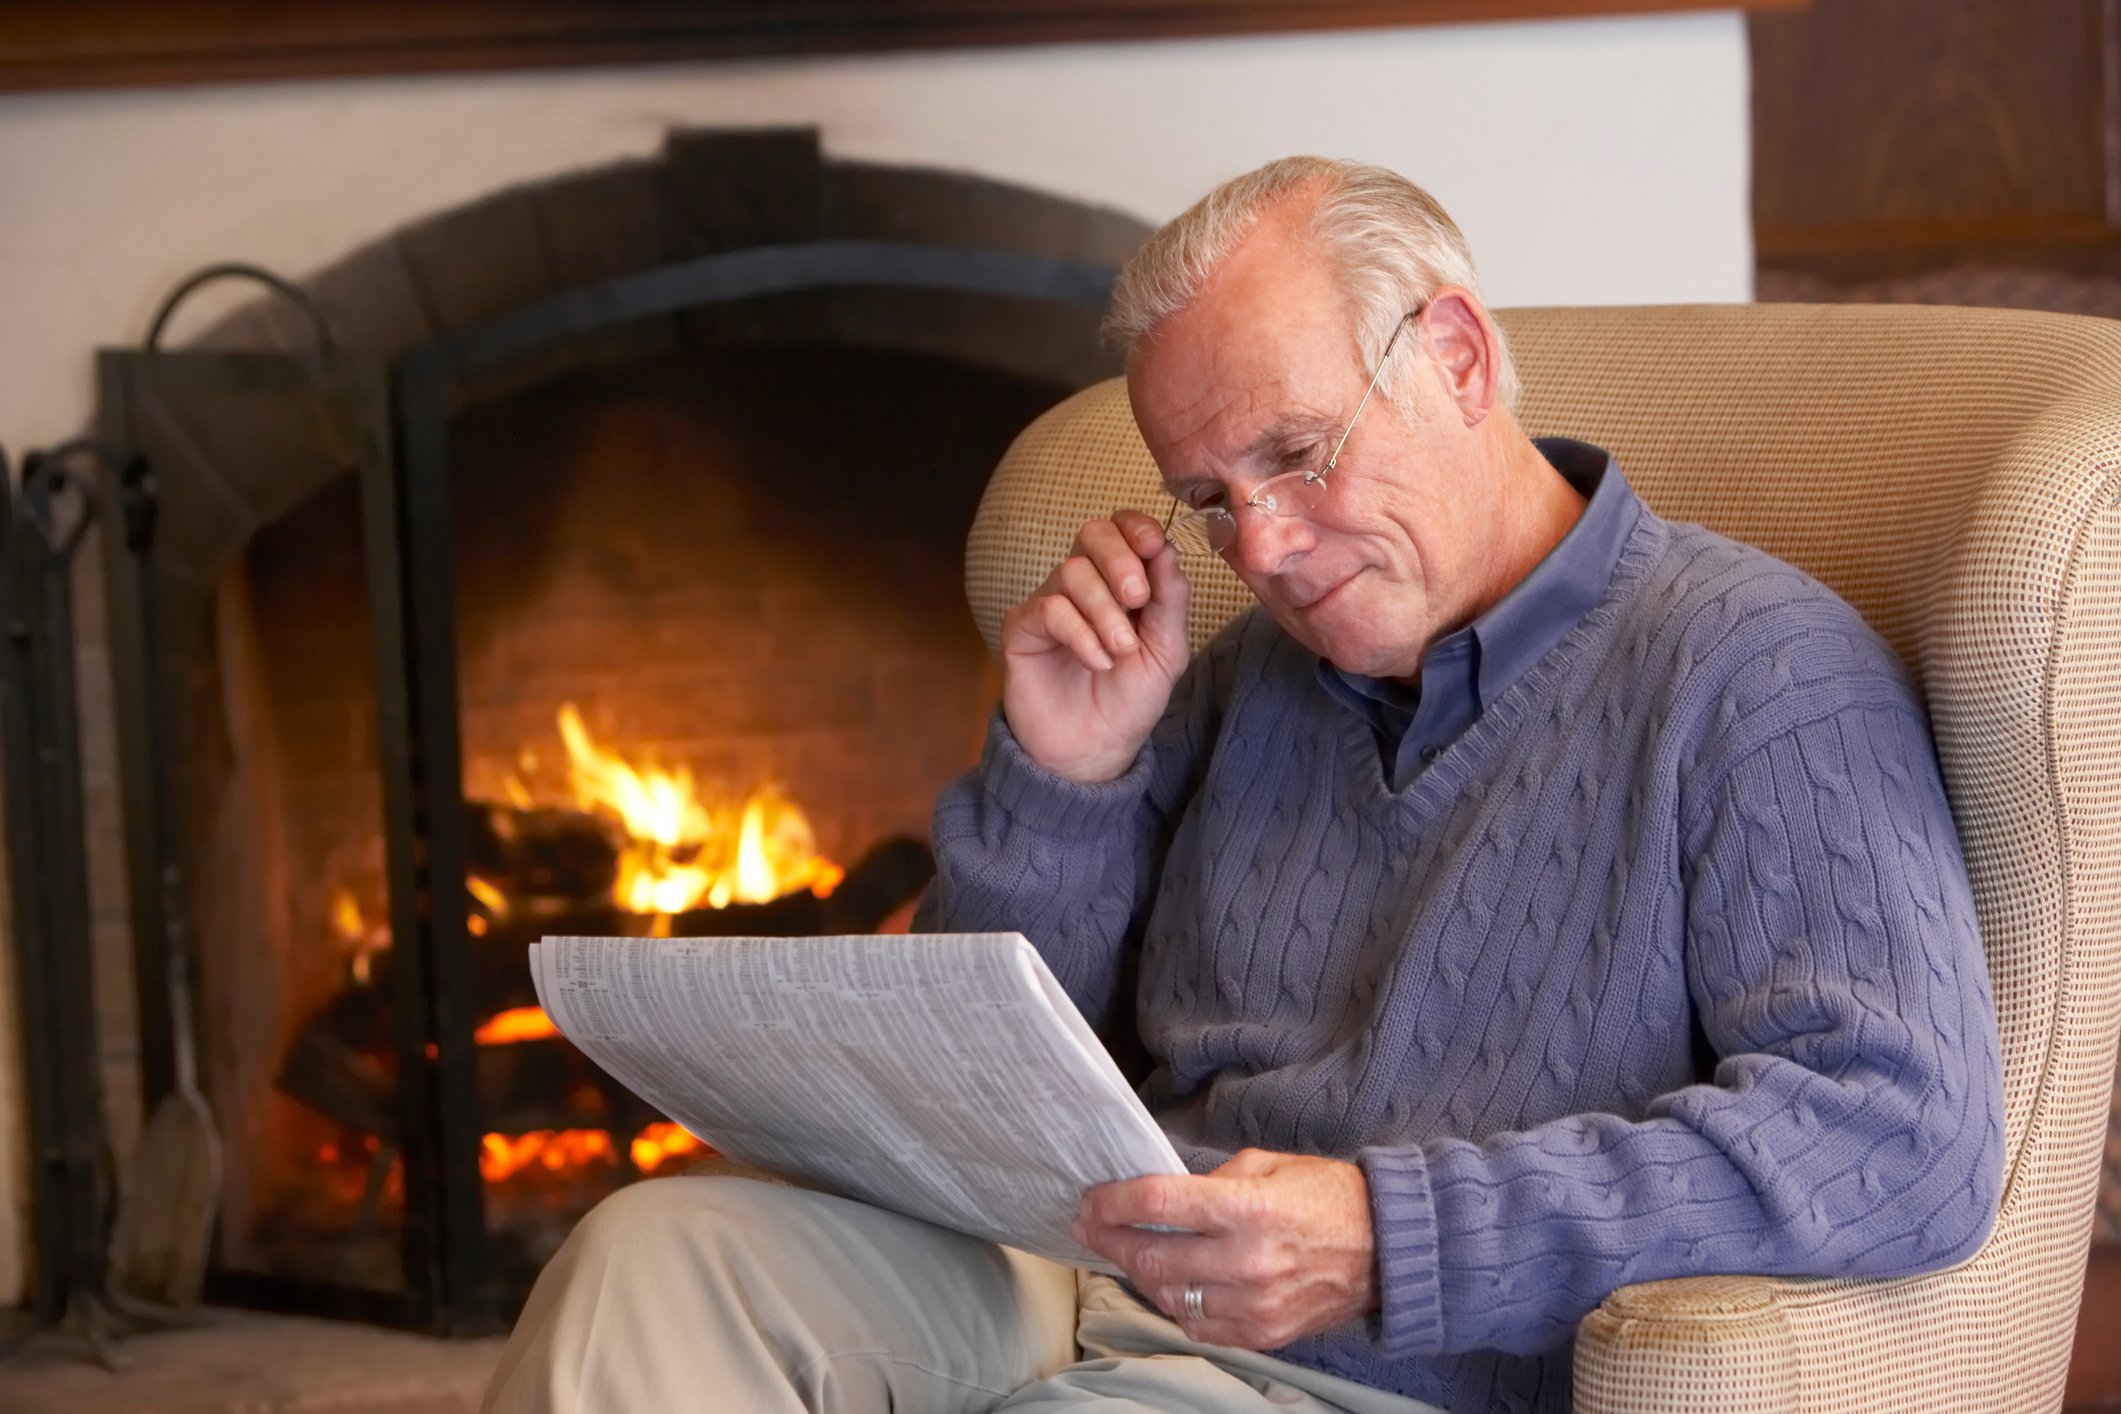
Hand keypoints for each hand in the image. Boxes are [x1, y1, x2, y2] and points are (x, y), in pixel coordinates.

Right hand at [999, 509, 1190, 782]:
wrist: (1094, 749)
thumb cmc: (1130, 699)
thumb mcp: (1167, 650)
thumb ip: (1170, 599)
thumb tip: (1167, 549)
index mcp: (1121, 580)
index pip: (1123, 528)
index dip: (1136, 526)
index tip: (1153, 545)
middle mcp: (1084, 584)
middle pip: (1093, 533)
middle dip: (1120, 559)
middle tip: (1136, 598)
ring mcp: (1050, 602)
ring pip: (1073, 572)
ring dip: (1105, 612)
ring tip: (1120, 652)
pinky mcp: (1023, 628)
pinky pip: (1050, 608)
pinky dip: (1080, 634)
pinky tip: (1097, 662)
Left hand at [1071, 1149, 1377, 1349]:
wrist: (1386, 1249)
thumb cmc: (1329, 1196)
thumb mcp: (1269, 1165)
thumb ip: (1213, 1180)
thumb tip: (1165, 1196)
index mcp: (1248, 1209)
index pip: (1158, 1204)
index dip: (1114, 1201)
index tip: (1090, 1200)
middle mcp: (1247, 1262)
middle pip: (1152, 1256)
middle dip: (1110, 1240)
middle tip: (1090, 1226)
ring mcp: (1254, 1305)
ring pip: (1169, 1296)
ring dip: (1139, 1273)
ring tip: (1127, 1252)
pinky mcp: (1262, 1334)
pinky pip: (1198, 1325)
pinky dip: (1175, 1304)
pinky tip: (1169, 1282)